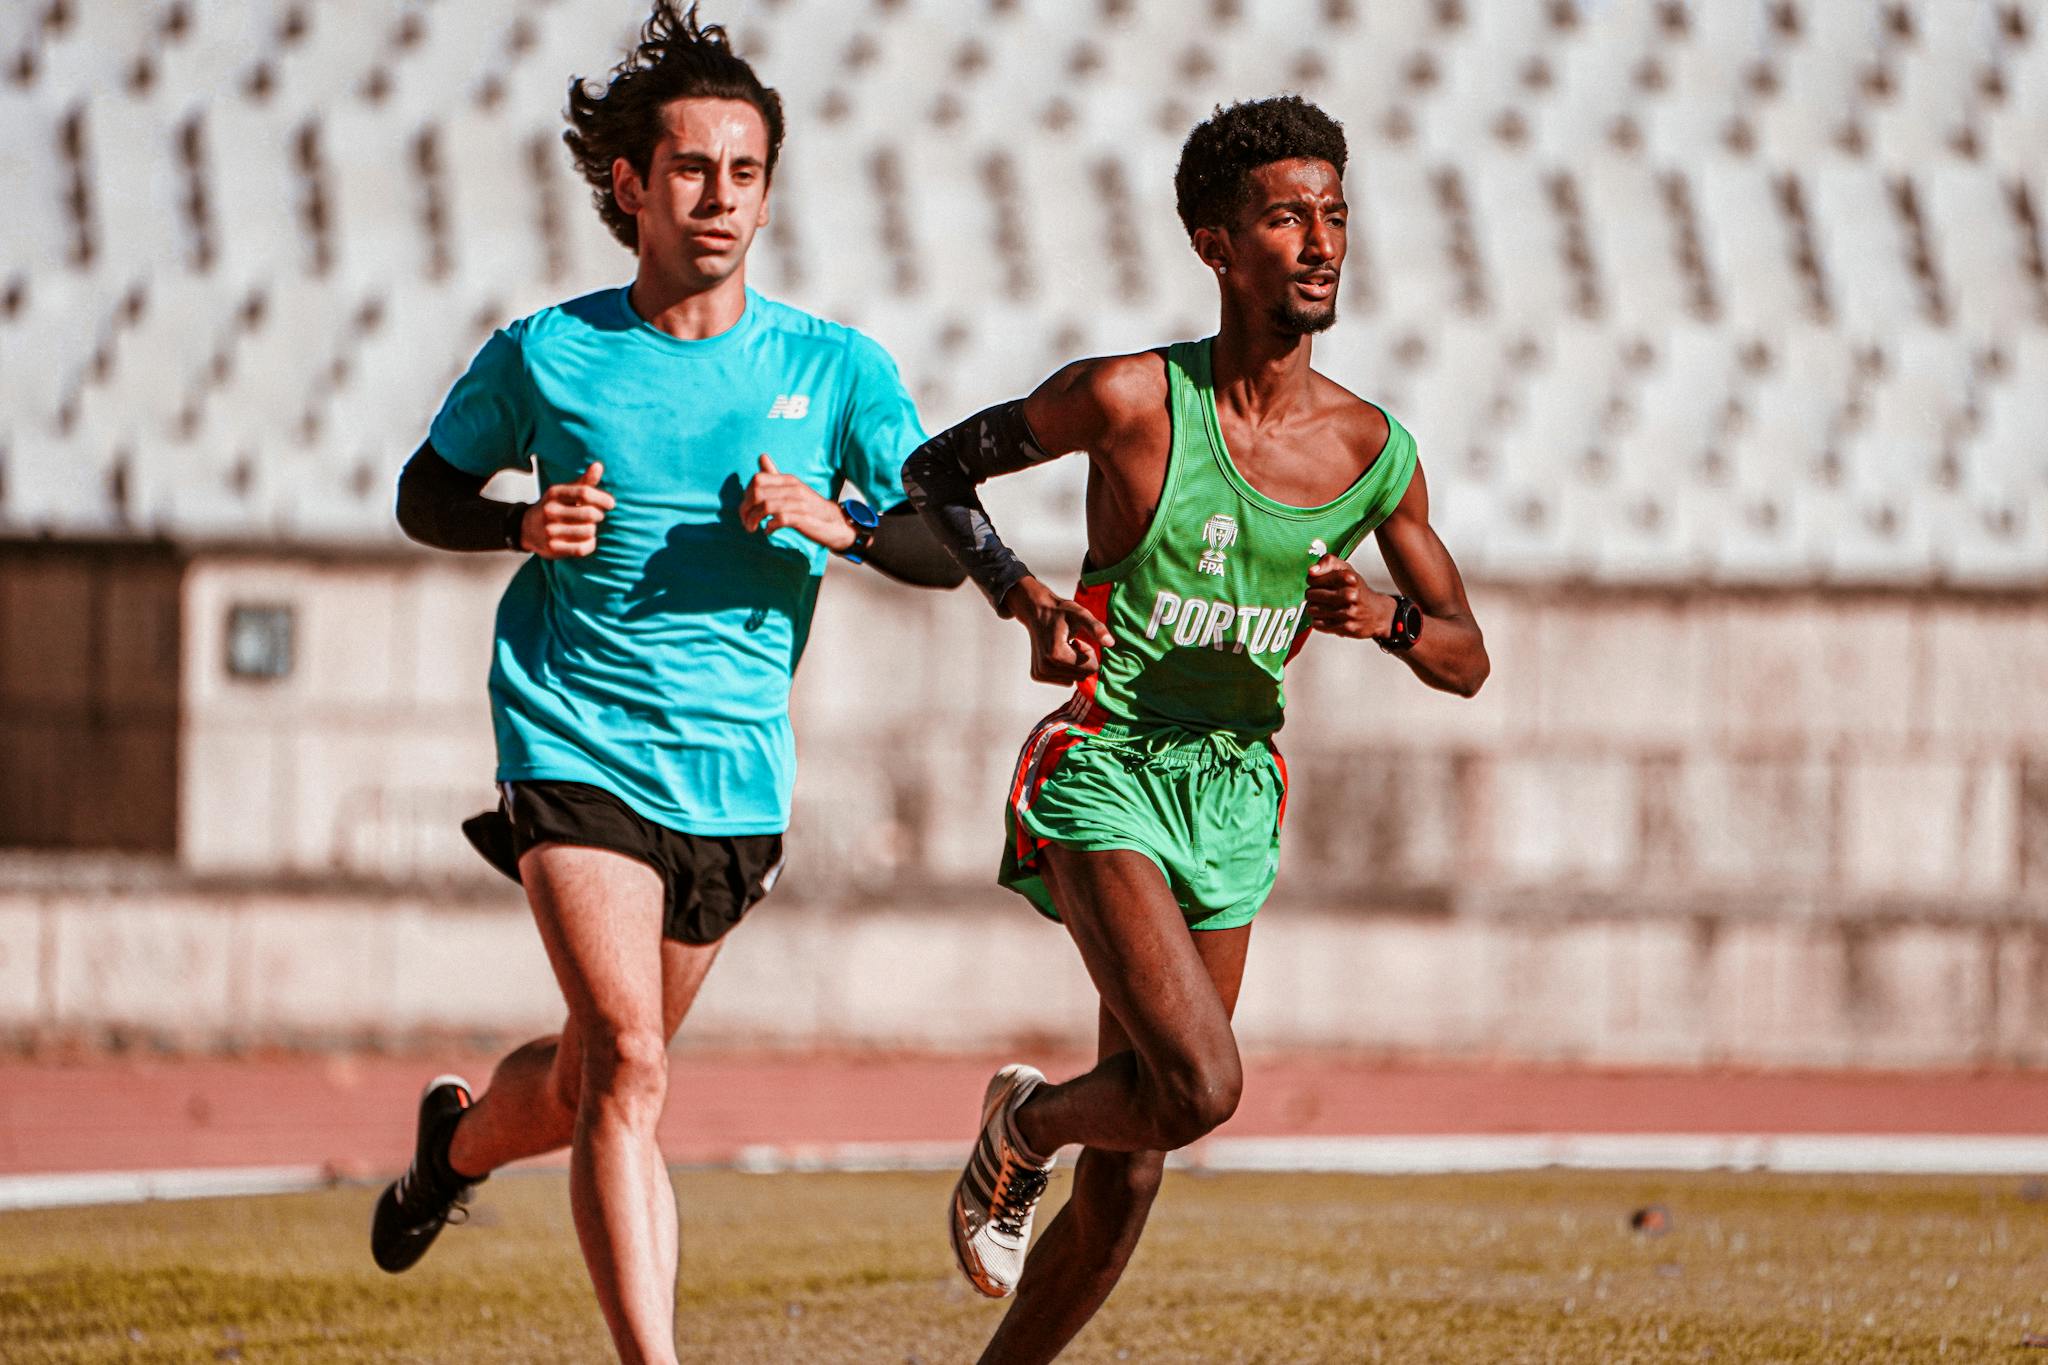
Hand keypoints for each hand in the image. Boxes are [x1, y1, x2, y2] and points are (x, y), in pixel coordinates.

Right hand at [521, 462, 614, 558]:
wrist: (527, 528)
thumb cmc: (555, 507)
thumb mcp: (566, 492)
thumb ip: (584, 482)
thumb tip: (598, 465)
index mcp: (555, 493)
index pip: (584, 493)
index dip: (602, 498)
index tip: (610, 504)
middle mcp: (550, 511)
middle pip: (589, 514)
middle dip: (599, 515)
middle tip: (597, 517)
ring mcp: (550, 530)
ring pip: (588, 531)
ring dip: (593, 530)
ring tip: (588, 528)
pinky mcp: (552, 548)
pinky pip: (582, 549)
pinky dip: (590, 544)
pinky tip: (587, 540)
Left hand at [739, 454, 853, 549]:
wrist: (835, 523)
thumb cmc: (809, 507)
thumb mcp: (792, 488)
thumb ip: (775, 475)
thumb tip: (761, 457)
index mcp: (788, 480)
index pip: (757, 479)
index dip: (746, 495)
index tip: (746, 508)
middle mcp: (793, 489)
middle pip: (758, 493)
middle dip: (746, 510)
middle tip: (745, 522)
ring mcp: (799, 503)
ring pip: (766, 507)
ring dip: (754, 520)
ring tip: (752, 528)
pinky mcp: (803, 518)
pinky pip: (780, 519)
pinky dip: (769, 526)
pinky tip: (768, 530)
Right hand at [1003, 577, 1115, 684]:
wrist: (1036, 612)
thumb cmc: (1060, 612)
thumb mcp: (1081, 615)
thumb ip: (1096, 628)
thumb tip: (1111, 643)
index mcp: (1056, 655)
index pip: (1089, 669)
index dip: (1089, 653)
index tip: (1078, 640)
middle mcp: (1045, 668)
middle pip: (1082, 676)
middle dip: (1082, 660)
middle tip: (1072, 643)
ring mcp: (1040, 673)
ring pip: (1074, 680)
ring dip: (1074, 665)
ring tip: (1064, 647)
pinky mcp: (1037, 676)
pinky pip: (1064, 681)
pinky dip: (1065, 669)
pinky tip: (1058, 654)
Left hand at [1304, 553, 1396, 639]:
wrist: (1378, 614)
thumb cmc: (1358, 591)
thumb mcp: (1346, 570)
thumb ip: (1328, 563)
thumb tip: (1311, 571)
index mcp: (1348, 578)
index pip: (1313, 578)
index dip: (1312, 581)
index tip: (1318, 583)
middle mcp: (1350, 594)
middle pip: (1310, 594)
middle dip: (1313, 595)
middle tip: (1322, 596)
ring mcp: (1348, 612)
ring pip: (1312, 610)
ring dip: (1315, 609)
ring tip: (1326, 607)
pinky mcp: (1345, 628)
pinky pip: (1317, 624)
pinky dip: (1320, 621)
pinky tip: (1329, 617)